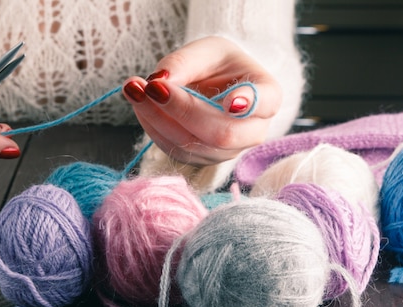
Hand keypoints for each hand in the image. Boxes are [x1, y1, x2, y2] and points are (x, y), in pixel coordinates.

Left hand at [122, 36, 281, 165]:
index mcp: (267, 96)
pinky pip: (174, 149)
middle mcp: (252, 131)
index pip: (264, 103)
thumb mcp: (204, 50)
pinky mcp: (200, 159)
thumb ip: (184, 62)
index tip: (231, 102)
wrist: (212, 85)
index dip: (248, 104)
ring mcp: (227, 151)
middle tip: (150, 85)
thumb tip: (160, 82)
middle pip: (221, 133)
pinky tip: (140, 104)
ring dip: (157, 118)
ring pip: (192, 145)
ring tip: (135, 89)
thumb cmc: (215, 65)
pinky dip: (152, 126)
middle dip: (182, 110)